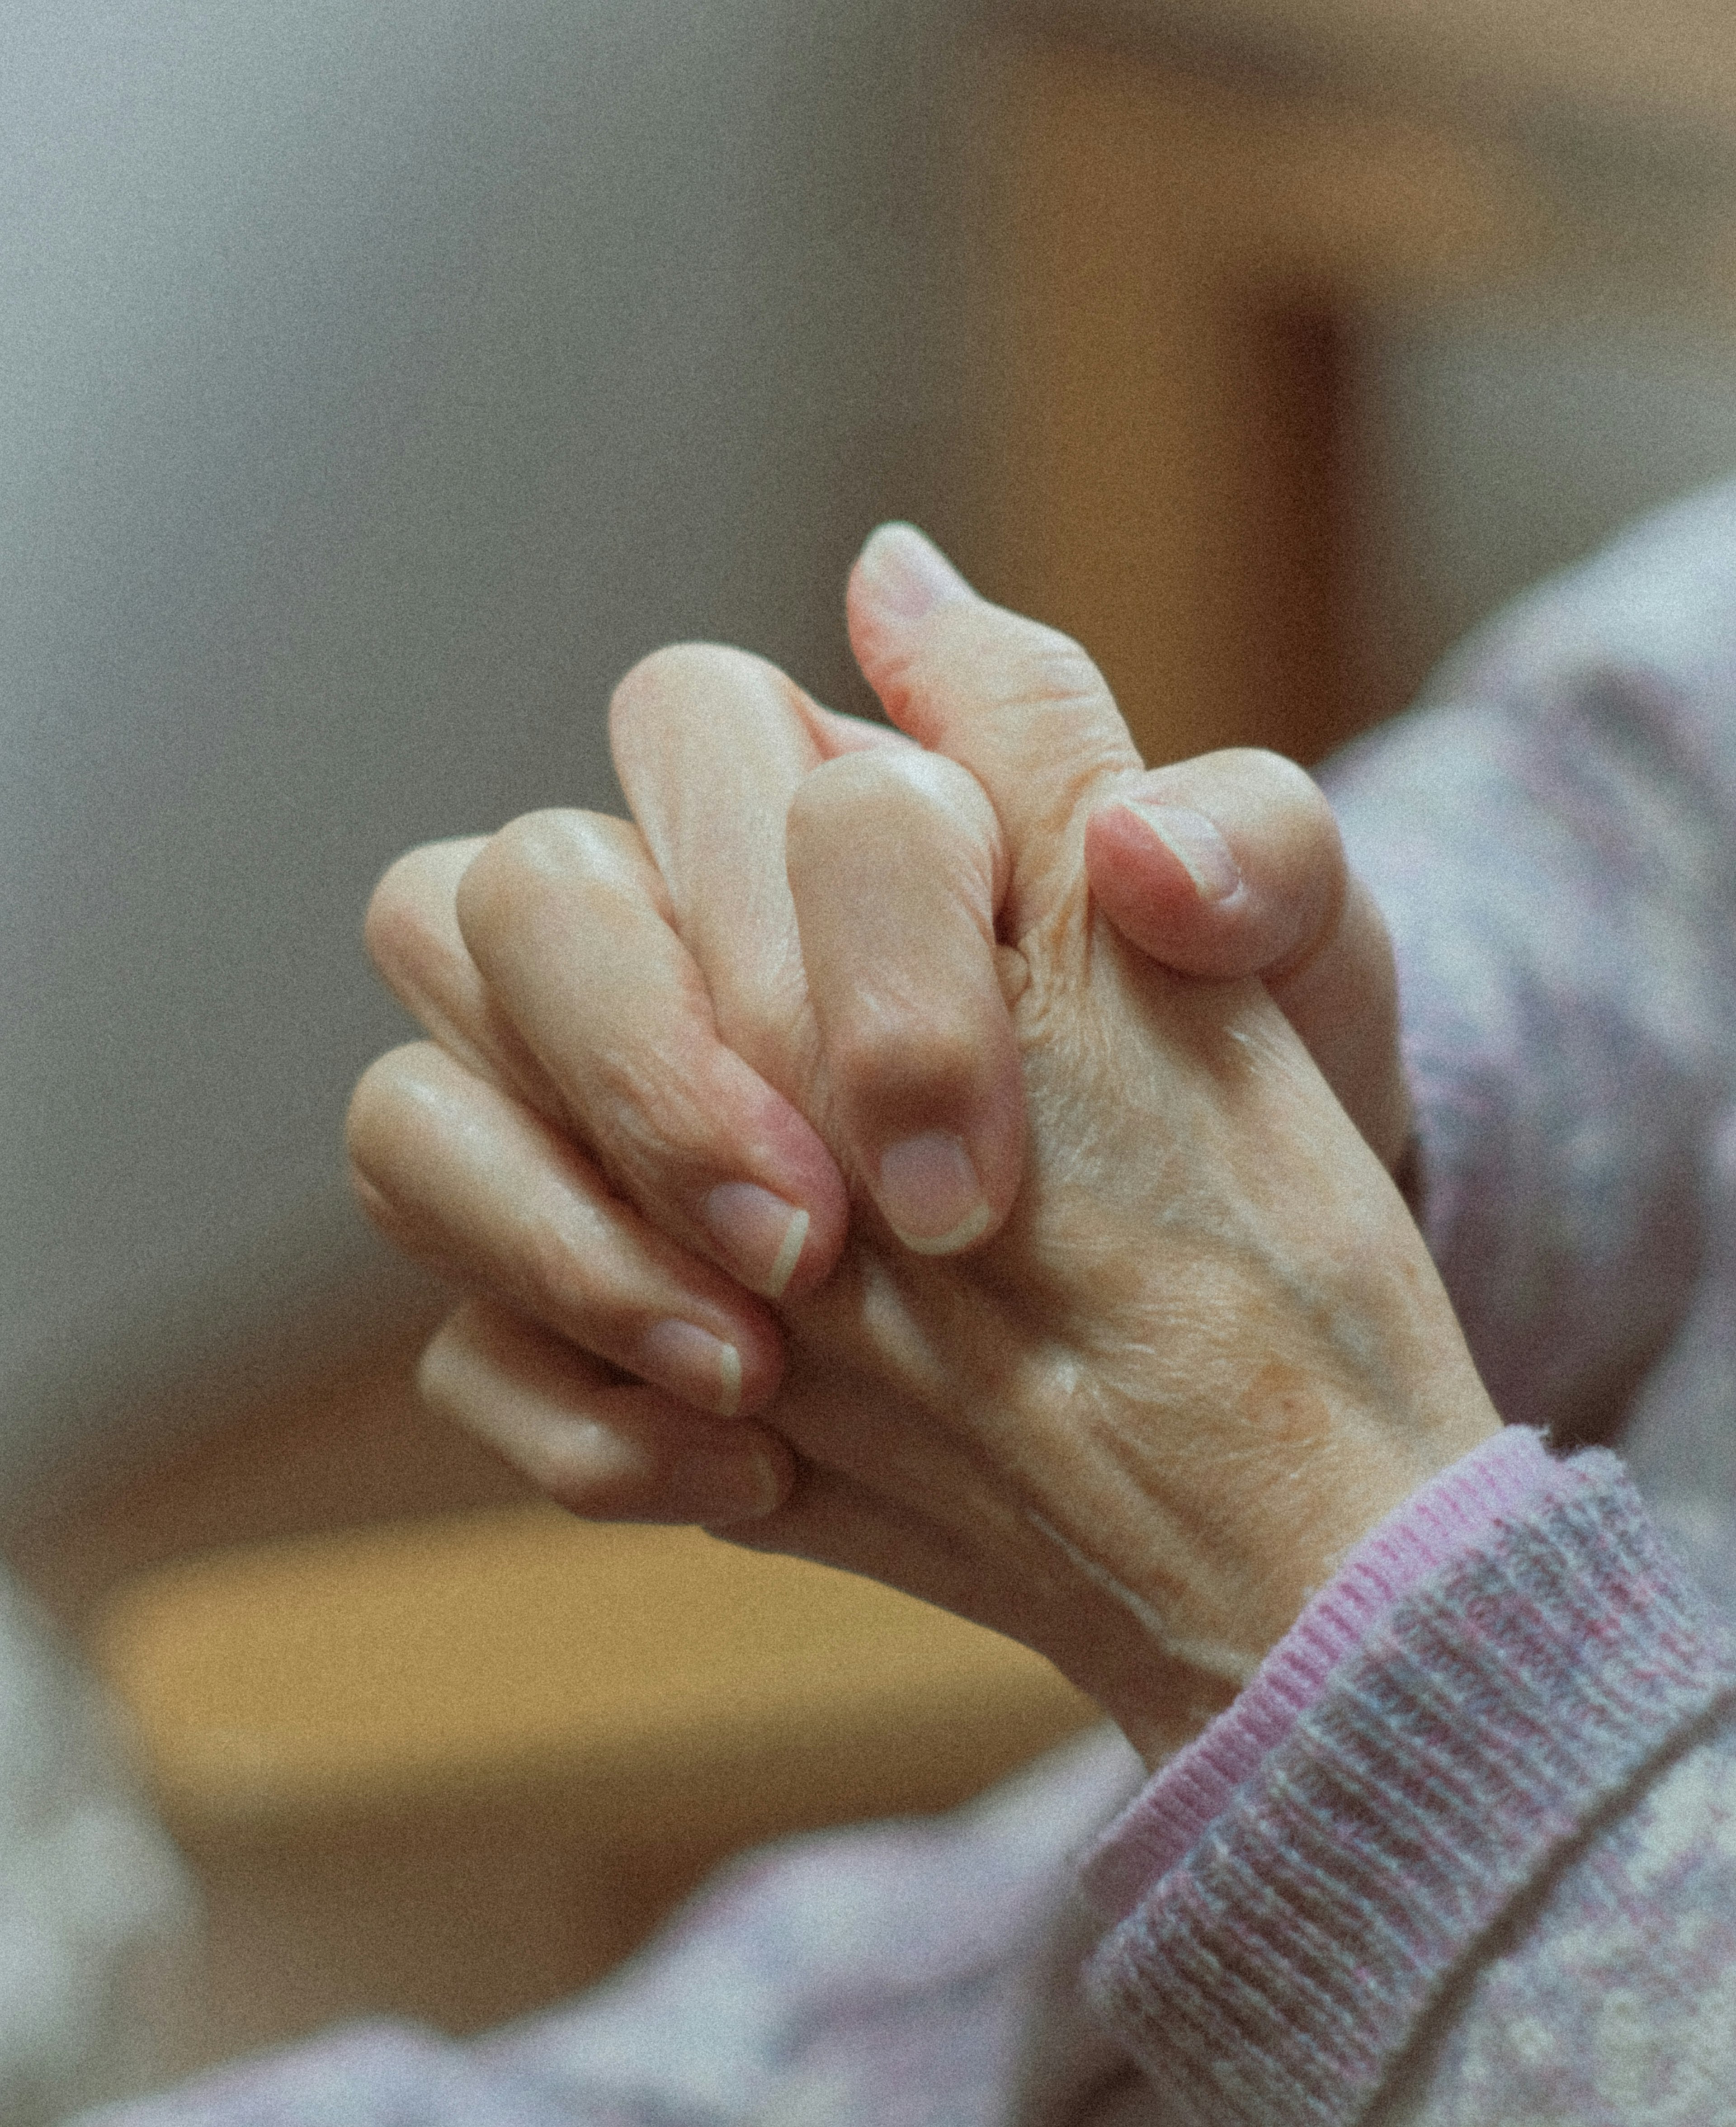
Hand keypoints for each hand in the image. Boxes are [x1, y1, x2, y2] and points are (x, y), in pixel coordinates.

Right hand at [348, 530, 1494, 1760]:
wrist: (1241, 1341)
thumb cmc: (1258, 1102)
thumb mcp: (1292, 957)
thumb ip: (1159, 784)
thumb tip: (901, 588)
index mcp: (813, 817)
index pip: (686, 730)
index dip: (798, 918)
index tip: (956, 1157)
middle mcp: (668, 954)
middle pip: (492, 900)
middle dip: (642, 1074)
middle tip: (810, 1243)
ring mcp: (593, 1143)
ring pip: (408, 1118)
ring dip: (558, 1240)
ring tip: (758, 1372)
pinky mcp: (579, 1324)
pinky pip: (463, 1349)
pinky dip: (582, 1418)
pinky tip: (754, 1470)